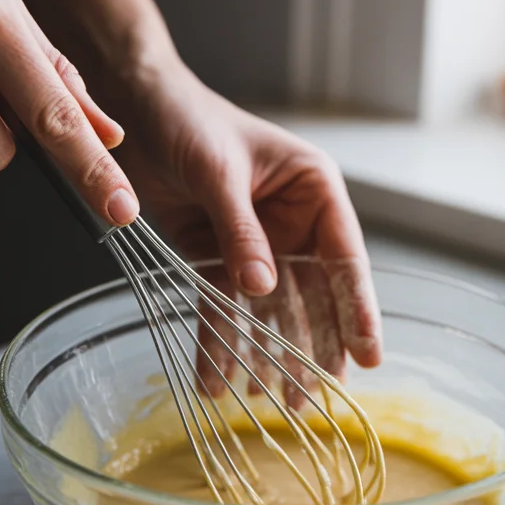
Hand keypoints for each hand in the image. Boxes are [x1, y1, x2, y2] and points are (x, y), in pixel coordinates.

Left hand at [106, 57, 382, 391]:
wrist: (135, 103)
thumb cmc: (188, 117)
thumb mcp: (218, 172)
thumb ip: (241, 231)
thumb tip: (263, 287)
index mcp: (313, 189)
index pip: (344, 256)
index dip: (357, 308)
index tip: (368, 355)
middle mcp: (292, 220)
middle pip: (311, 294)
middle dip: (312, 346)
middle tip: (314, 397)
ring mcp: (255, 242)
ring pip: (270, 309)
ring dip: (269, 354)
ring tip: (271, 402)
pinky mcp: (215, 255)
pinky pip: (222, 305)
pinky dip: (219, 341)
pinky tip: (216, 379)